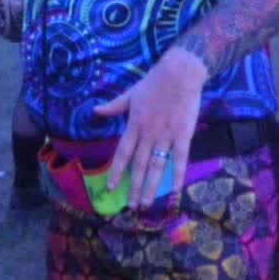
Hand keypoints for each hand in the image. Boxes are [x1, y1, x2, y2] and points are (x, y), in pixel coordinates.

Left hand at [92, 49, 206, 208]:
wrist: (179, 73)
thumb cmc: (154, 82)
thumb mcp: (130, 93)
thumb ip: (114, 106)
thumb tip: (95, 111)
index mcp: (134, 125)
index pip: (123, 153)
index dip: (117, 171)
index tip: (111, 187)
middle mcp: (148, 134)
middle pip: (139, 165)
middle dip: (134, 187)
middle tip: (131, 206)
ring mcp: (166, 137)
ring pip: (157, 167)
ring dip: (150, 187)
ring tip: (145, 204)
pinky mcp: (183, 136)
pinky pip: (180, 160)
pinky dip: (177, 176)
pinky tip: (173, 191)